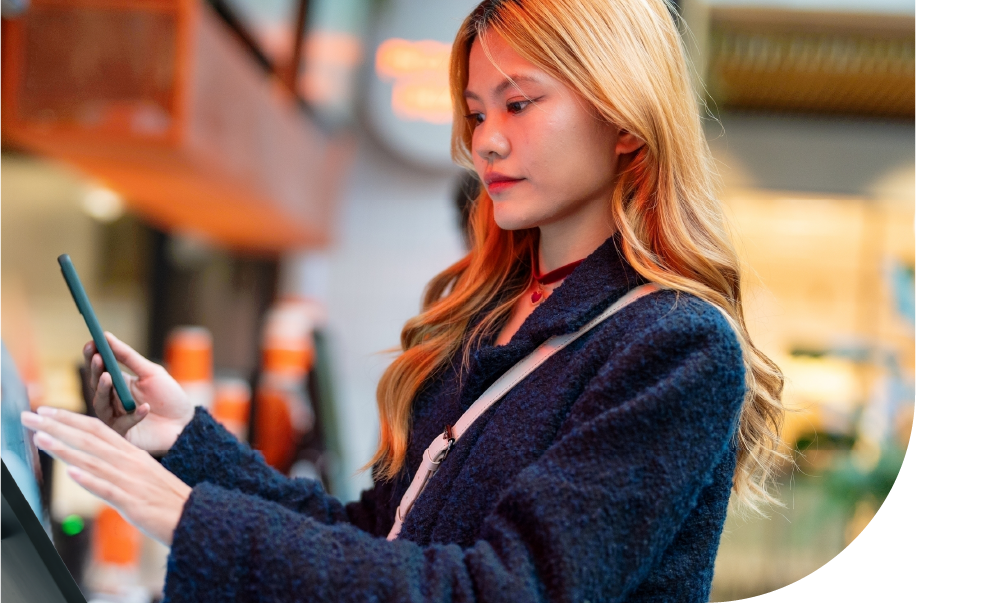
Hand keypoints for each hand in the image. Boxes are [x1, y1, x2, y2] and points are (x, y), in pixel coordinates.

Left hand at [21, 407, 190, 545]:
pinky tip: (71, 473)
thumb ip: (118, 466)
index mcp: (132, 454)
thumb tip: (90, 464)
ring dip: (65, 448)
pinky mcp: (133, 502)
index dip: (69, 418)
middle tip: (29, 416)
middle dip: (56, 426)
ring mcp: (131, 481)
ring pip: (93, 460)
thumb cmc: (168, 500)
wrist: (196, 516)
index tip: (45, 411)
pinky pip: (108, 489)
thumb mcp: (143, 476)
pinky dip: (89, 480)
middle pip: (89, 438)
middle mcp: (130, 462)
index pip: (96, 428)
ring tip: (40, 437)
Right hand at [84, 333, 194, 453]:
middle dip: (95, 371)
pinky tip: (145, 407)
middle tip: (97, 359)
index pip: (100, 369)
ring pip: (101, 405)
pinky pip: (122, 424)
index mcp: (119, 384)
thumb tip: (106, 336)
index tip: (91, 343)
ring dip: (103, 391)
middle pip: (96, 386)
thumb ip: (128, 357)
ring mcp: (116, 418)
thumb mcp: (151, 372)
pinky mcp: (124, 435)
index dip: (93, 357)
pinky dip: (134, 415)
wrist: (186, 424)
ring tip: (108, 377)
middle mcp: (112, 401)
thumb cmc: (169, 397)